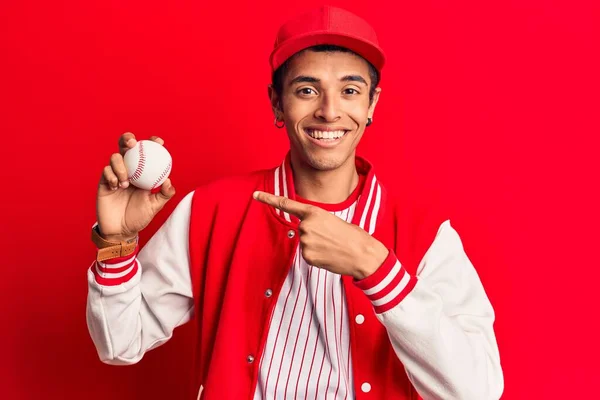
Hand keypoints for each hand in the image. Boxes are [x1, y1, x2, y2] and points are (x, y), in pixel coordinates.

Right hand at [96, 132, 175, 241]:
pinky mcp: (104, 181)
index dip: (152, 143)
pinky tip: (116, 186)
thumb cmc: (139, 217)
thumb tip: (168, 181)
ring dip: (121, 166)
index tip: (159, 142)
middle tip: (133, 144)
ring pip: (115, 157)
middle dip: (127, 139)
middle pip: (126, 146)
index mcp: (143, 172)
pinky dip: (112, 176)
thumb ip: (164, 194)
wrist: (121, 230)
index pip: (147, 152)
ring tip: (126, 183)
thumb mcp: (155, 206)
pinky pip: (106, 171)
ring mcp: (115, 174)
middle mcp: (129, 169)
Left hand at [253, 191, 388, 279]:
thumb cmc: (353, 236)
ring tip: (333, 246)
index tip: (255, 195)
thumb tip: (306, 233)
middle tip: (332, 237)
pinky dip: (317, 256)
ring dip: (316, 246)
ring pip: (305, 243)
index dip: (269, 199)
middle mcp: (306, 225)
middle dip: (314, 234)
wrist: (363, 254)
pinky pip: (308, 255)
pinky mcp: (307, 256)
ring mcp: (305, 241)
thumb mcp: (334, 220)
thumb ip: (316, 222)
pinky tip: (329, 256)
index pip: (287, 204)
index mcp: (314, 212)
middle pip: (301, 229)